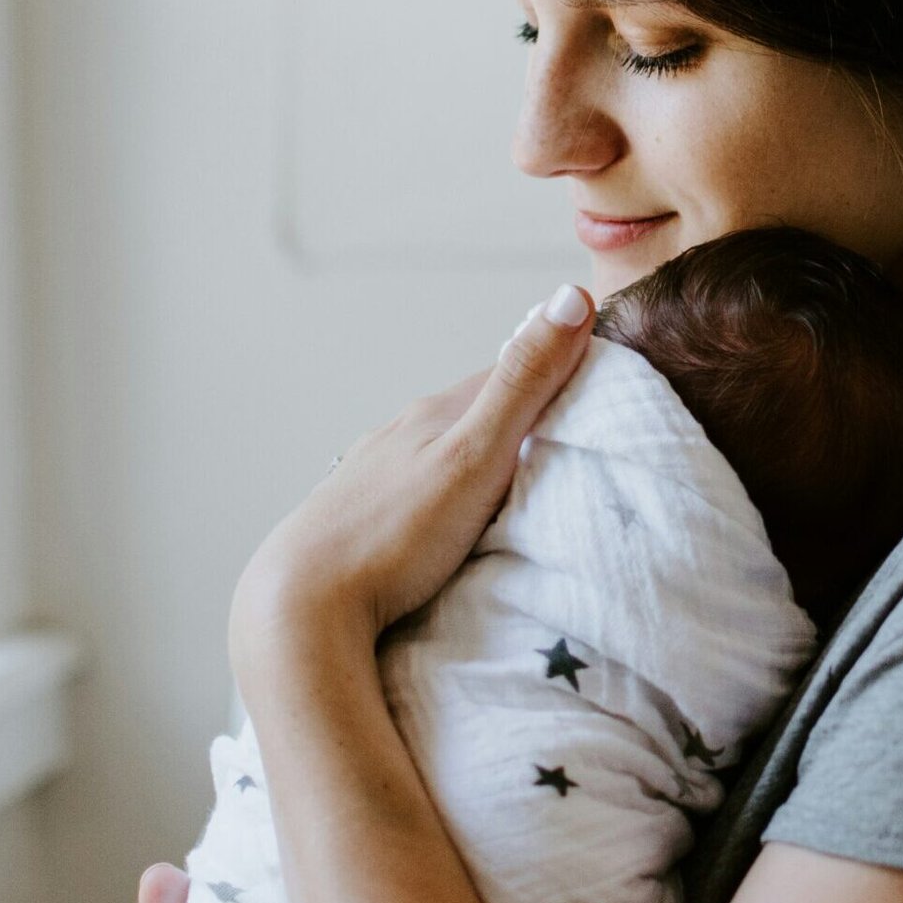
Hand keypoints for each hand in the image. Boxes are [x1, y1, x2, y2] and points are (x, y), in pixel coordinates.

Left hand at [230, 285, 594, 665]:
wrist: (299, 608)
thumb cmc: (393, 536)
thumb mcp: (476, 456)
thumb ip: (524, 383)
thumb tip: (571, 294)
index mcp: (435, 412)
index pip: (511, 372)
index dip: (559, 373)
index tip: (603, 390)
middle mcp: (401, 433)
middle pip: (477, 411)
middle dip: (522, 418)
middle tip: (572, 445)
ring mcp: (375, 474)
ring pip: (444, 450)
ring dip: (483, 458)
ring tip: (519, 487)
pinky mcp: (359, 516)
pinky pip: (418, 489)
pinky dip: (447, 493)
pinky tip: (452, 520)